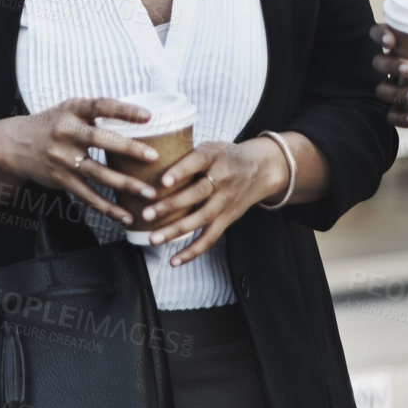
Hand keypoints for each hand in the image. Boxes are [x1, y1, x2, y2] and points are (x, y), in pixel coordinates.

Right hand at [0, 97, 160, 226]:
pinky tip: (125, 215)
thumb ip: (96, 112)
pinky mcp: (61, 179)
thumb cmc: (52, 124)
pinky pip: (87, 195)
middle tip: (154, 157)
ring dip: (125, 184)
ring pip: (98, 173)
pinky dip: (107, 207)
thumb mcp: (70, 109)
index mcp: (72, 110)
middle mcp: (67, 133)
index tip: (148, 116)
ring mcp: (63, 158)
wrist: (15, 144)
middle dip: (129, 149)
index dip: (124, 110)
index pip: (100, 106)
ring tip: (149, 193)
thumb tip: (137, 117)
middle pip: (101, 140)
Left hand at [138, 140, 286, 265]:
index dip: (180, 171)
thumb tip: (146, 163)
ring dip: (176, 231)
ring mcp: (225, 201)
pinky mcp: (227, 219)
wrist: (261, 169)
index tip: (163, 181)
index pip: (197, 162)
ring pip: (201, 219)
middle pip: (197, 194)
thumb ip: (185, 156)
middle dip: (171, 205)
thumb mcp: (209, 146)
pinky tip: (174, 261)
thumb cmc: (225, 156)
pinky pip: (210, 238)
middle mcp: (222, 179)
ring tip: (153, 239)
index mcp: (214, 156)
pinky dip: (192, 251)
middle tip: (147, 214)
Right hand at [371, 23, 407, 128]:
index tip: (392, 39)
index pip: (381, 34)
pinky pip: (392, 116)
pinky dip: (402, 117)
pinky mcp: (403, 109)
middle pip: (380, 62)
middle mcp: (395, 65)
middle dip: (392, 65)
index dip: (380, 34)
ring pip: (383, 90)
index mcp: (406, 44)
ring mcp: (397, 88)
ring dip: (398, 93)